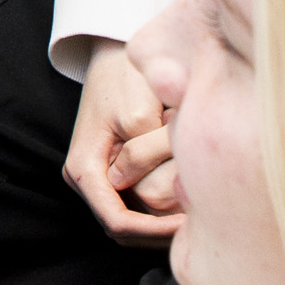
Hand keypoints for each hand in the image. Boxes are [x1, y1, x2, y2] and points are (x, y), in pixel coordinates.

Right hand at [62, 36, 184, 243]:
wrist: (115, 53)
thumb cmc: (124, 78)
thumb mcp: (138, 116)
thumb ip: (147, 158)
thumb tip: (172, 195)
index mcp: (84, 168)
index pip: (118, 221)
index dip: (155, 231)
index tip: (189, 225)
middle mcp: (87, 179)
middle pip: (125, 229)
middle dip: (160, 231)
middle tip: (200, 225)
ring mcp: (100, 177)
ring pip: (134, 220)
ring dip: (162, 222)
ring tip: (197, 212)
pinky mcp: (116, 172)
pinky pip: (138, 205)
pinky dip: (162, 209)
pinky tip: (189, 201)